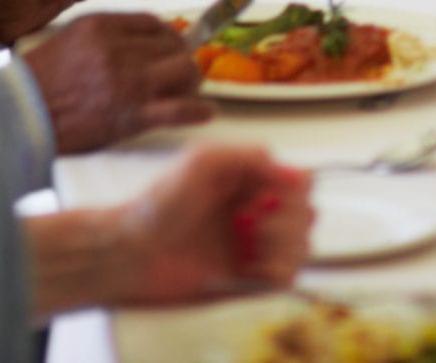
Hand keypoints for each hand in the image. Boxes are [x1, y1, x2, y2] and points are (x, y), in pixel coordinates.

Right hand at [17, 13, 213, 153]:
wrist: (19, 116)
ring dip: (192, 82)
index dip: (170, 37)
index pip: (155, 24)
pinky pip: (179, 110)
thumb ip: (109, 32)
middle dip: (183, 58)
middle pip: (176, 46)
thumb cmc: (39, 81)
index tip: (175, 45)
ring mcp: (129, 83)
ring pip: (185, 72)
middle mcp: (121, 50)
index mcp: (104, 27)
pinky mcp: (132, 115)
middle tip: (183, 71)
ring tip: (189, 91)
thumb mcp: (72, 38)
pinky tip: (205, 112)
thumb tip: (146, 37)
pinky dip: (197, 111)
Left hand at [109, 144, 315, 304]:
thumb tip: (290, 169)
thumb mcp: (201, 161)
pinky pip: (286, 277)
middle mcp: (256, 213)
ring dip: (285, 244)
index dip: (294, 187)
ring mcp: (253, 248)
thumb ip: (247, 155)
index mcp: (249, 183)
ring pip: (302, 245)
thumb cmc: (156, 205)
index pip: (299, 180)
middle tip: (254, 222)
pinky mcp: (247, 279)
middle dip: (289, 217)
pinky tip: (253, 266)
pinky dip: (279, 270)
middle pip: (307, 212)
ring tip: (252, 245)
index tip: (269, 195)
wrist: (129, 254)